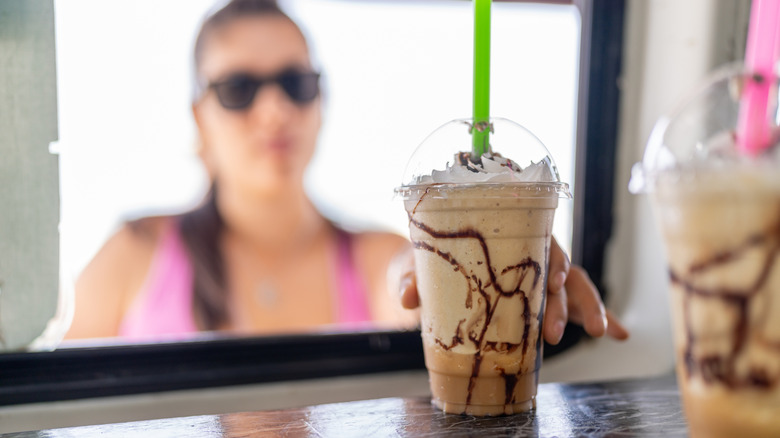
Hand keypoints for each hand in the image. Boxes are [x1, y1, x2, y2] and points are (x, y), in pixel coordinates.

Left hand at [398, 237, 628, 344]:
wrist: (428, 272)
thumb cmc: (427, 261)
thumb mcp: (416, 266)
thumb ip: (411, 279)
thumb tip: (408, 298)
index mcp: (505, 237)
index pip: (536, 240)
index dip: (551, 256)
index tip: (556, 275)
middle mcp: (529, 253)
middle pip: (558, 270)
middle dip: (563, 299)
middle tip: (554, 331)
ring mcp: (541, 275)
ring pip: (575, 286)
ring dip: (591, 307)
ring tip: (604, 332)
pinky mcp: (544, 297)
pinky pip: (577, 304)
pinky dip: (602, 316)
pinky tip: (619, 333)